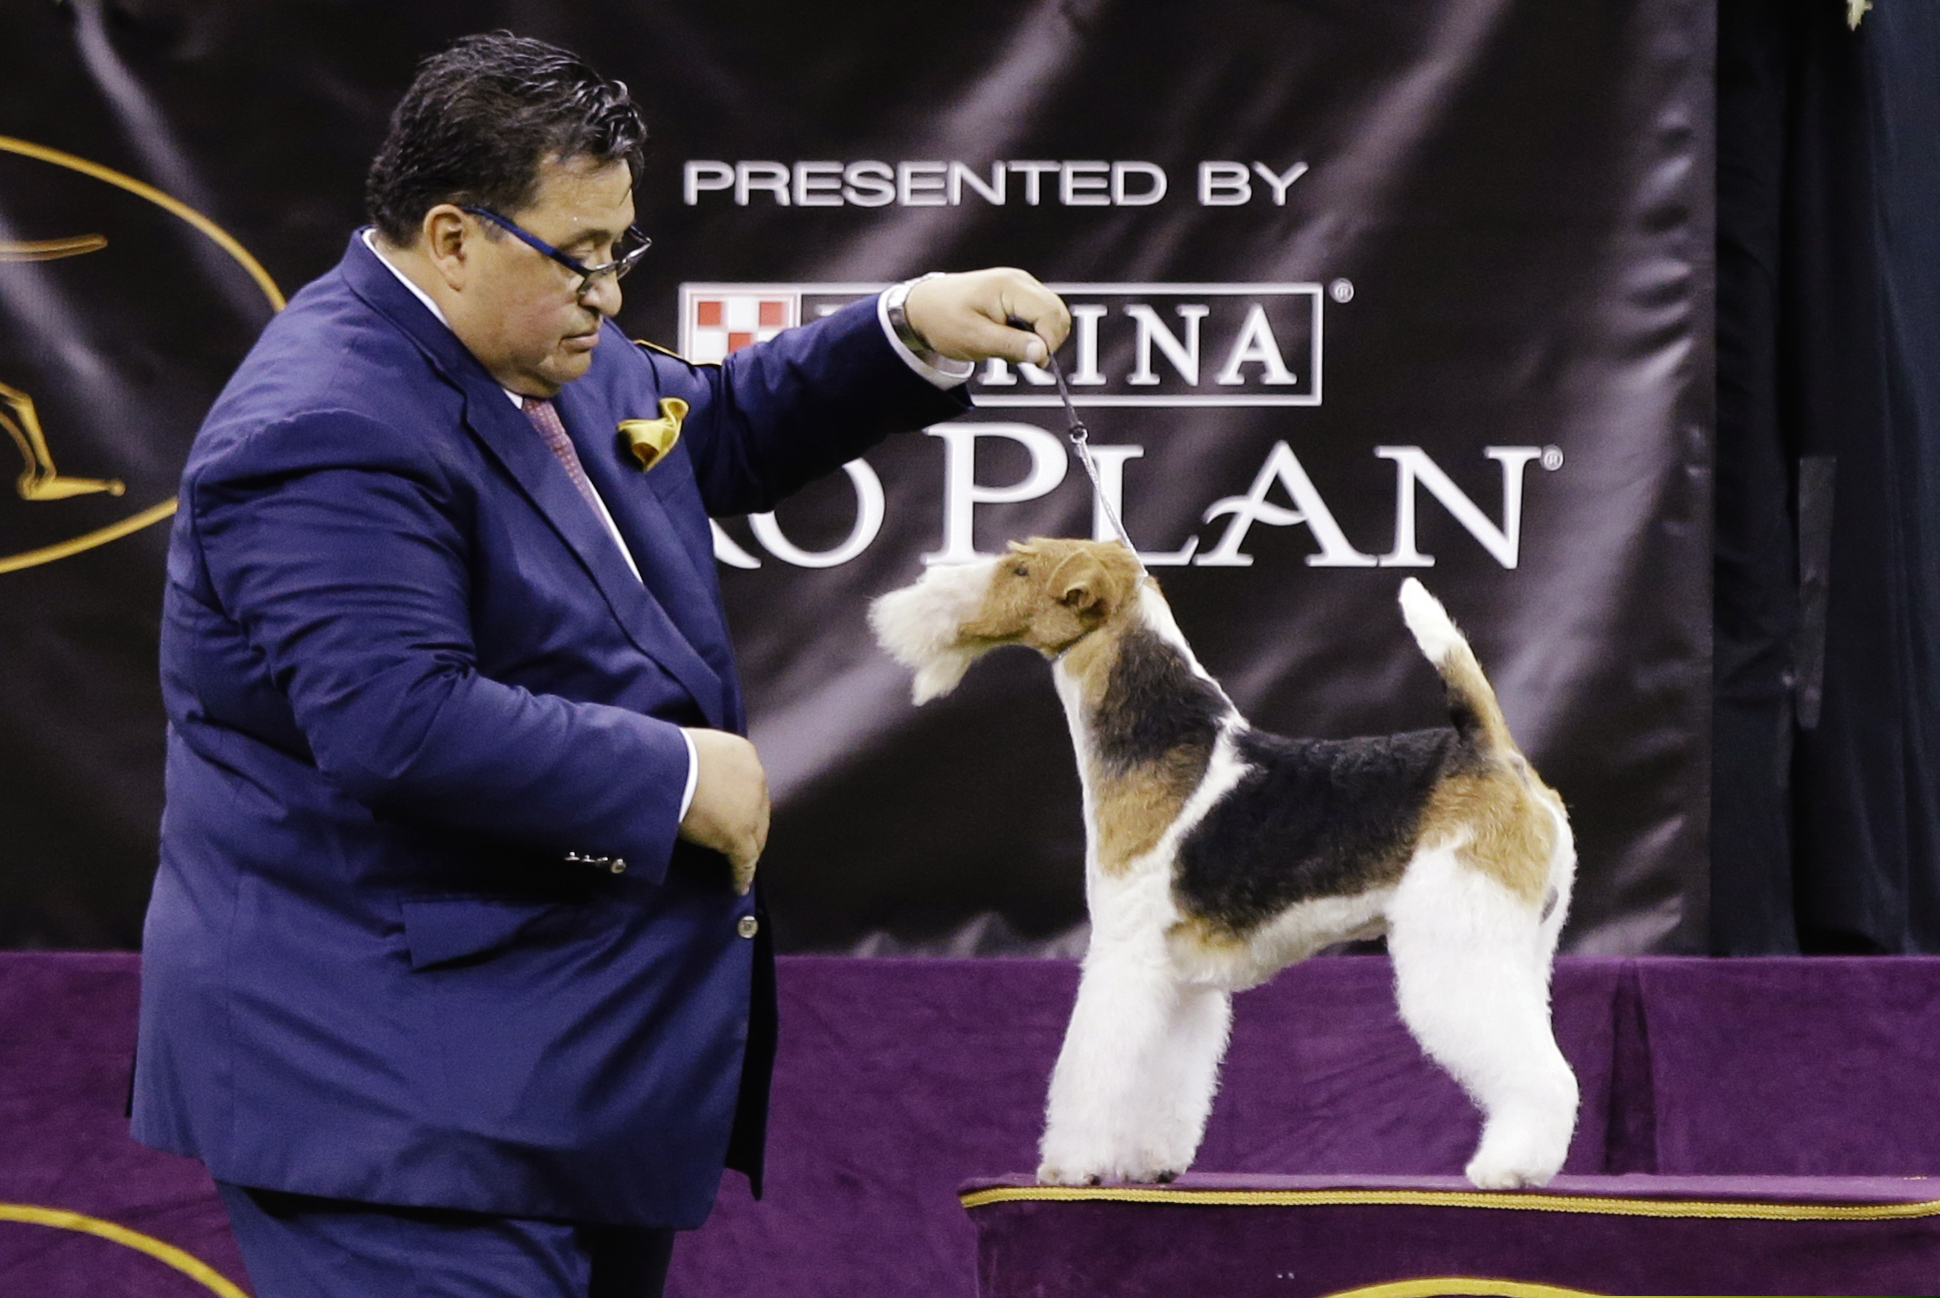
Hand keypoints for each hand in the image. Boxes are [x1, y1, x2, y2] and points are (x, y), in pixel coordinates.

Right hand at [678, 729, 768, 894]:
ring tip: (738, 865)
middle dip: (750, 826)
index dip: (741, 801)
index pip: (747, 783)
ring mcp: (751, 808)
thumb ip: (700, 765)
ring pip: (756, 836)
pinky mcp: (739, 835)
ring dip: (748, 850)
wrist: (666, 768)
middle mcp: (755, 778)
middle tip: (738, 840)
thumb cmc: (666, 755)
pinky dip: (741, 874)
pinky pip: (745, 860)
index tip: (734, 811)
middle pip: (758, 809)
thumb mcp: (690, 751)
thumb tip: (689, 776)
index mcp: (743, 754)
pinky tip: (737, 886)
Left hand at [904, 268, 1071, 367]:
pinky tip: (1013, 340)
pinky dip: (1034, 331)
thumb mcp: (975, 339)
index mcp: (1010, 287)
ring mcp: (1020, 285)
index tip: (1034, 362)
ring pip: (1052, 314)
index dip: (1049, 342)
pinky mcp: (1017, 294)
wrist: (923, 306)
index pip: (1051, 314)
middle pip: (1058, 312)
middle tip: (1025, 358)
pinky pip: (1040, 314)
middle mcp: (1020, 281)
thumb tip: (1042, 354)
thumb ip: (1011, 346)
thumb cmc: (944, 320)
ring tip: (1014, 348)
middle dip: (1049, 340)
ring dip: (1042, 337)